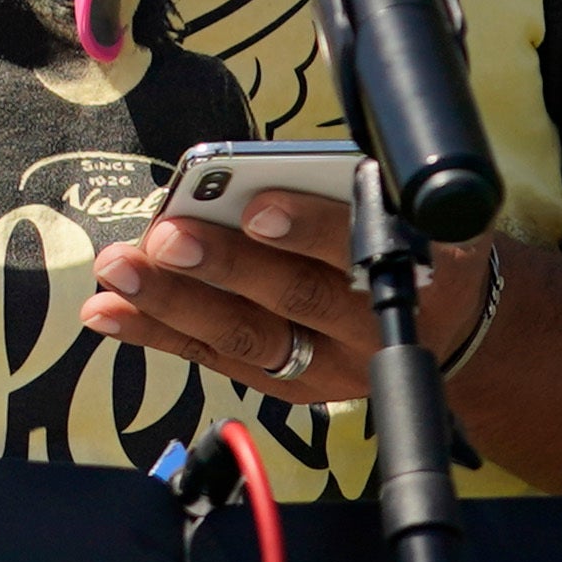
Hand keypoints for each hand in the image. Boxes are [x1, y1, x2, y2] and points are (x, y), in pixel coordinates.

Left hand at [83, 190, 500, 405]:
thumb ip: (339, 192)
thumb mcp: (401, 204)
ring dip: (175, 303)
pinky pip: (220, 360)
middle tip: (165, 238)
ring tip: (118, 272)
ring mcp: (333, 365)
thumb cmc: (406, 236)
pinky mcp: (295, 386)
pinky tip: (108, 311)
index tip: (258, 208)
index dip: (310, 229)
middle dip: (225, 266)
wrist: (453, 318)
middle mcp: (374, 325)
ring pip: (249, 339)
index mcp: (409, 264)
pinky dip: (160, 334)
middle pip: (296, 298)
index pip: (360, 245)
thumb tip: (246, 176)